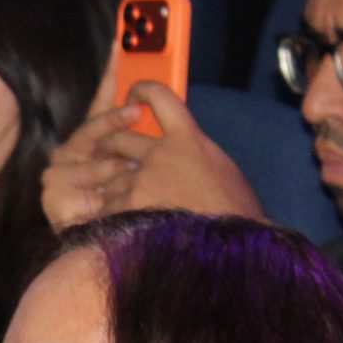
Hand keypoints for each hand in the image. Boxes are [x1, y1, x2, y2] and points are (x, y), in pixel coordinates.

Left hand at [39, 85, 264, 227]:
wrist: (232, 252)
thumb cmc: (233, 218)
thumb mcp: (220, 172)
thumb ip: (195, 155)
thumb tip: (181, 152)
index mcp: (191, 140)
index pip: (160, 97)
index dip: (142, 90)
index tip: (133, 90)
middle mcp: (163, 154)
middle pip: (120, 138)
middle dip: (111, 148)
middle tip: (111, 157)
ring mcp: (143, 181)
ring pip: (110, 177)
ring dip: (114, 191)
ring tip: (130, 210)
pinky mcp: (129, 208)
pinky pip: (108, 207)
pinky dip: (112, 218)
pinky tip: (125, 229)